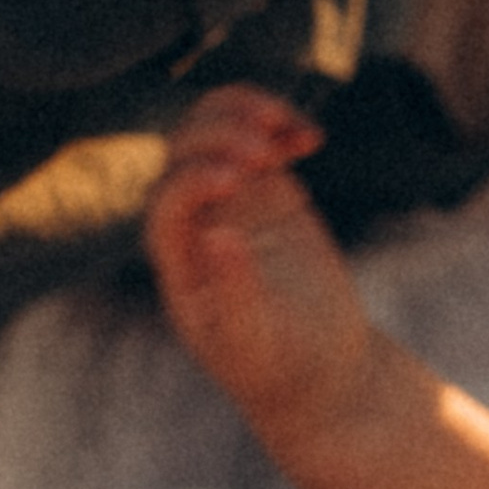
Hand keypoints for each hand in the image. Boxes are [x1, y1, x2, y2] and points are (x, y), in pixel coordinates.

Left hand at [146, 86, 376, 454]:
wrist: (322, 374)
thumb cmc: (280, 371)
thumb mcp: (255, 343)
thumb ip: (233, 293)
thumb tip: (217, 235)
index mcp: (178, 263)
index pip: (166, 202)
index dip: (192, 180)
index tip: (237, 181)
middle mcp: (196, 225)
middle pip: (184, 153)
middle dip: (219, 138)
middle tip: (263, 154)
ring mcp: (232, 204)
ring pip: (216, 131)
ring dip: (244, 114)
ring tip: (286, 128)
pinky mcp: (269, 193)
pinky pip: (262, 139)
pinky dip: (282, 125)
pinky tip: (311, 138)